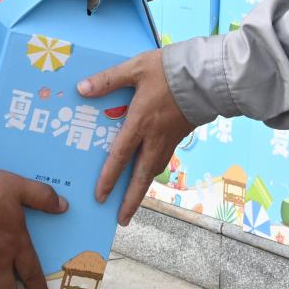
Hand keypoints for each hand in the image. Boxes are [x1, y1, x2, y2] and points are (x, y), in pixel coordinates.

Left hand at [78, 50, 199, 225]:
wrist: (207, 75)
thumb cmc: (169, 70)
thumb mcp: (135, 68)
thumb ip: (108, 80)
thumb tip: (81, 89)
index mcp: (140, 122)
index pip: (120, 156)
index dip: (109, 178)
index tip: (100, 197)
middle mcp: (155, 137)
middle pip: (141, 176)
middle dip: (131, 201)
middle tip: (122, 220)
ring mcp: (169, 138)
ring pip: (153, 170)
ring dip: (142, 188)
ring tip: (133, 201)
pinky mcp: (180, 135)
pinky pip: (163, 159)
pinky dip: (153, 171)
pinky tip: (149, 171)